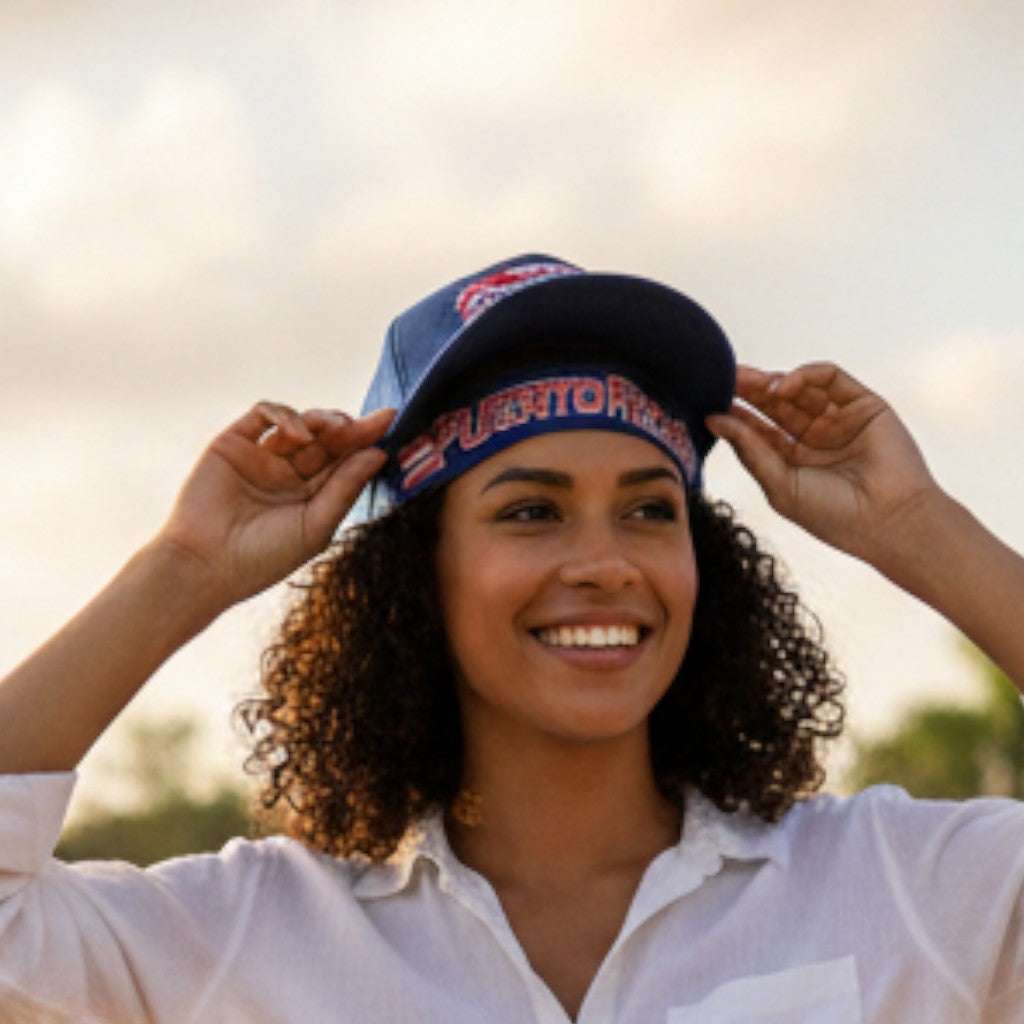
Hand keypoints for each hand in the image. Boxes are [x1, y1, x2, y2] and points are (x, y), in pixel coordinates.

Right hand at [157, 402, 393, 607]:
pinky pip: (262, 414)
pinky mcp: (233, 443)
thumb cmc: (263, 557)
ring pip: (300, 423)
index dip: (366, 440)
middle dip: (350, 428)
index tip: (391, 420)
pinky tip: (299, 432)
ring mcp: (261, 457)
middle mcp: (288, 474)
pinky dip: (284, 415)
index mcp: (311, 495)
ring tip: (335, 428)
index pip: (344, 461)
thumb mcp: (316, 525)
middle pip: (327, 439)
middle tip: (371, 422)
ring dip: (322, 419)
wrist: (206, 566)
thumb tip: (379, 453)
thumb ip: (345, 487)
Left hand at [706, 363, 938, 565]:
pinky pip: (830, 377)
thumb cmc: (834, 515)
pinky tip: (782, 386)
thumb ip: (749, 450)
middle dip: (748, 391)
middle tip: (722, 378)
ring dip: (771, 381)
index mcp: (792, 459)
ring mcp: (839, 418)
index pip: (758, 428)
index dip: (735, 414)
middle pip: (775, 403)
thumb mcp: (780, 485)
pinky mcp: (863, 403)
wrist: (890, 522)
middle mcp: (815, 436)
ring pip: (799, 388)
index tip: (709, 402)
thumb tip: (713, 419)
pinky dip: (804, 375)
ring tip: (748, 382)